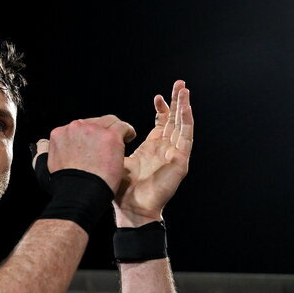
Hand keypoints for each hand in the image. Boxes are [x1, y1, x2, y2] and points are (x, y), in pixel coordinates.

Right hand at [35, 115, 136, 191]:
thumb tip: (41, 145)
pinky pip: (123, 127)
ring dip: (113, 132)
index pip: (78, 127)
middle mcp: (75, 127)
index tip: (92, 147)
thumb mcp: (45, 167)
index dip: (87, 137)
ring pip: (109, 123)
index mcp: (59, 133)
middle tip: (105, 148)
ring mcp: (93, 130)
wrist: (78, 194)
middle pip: (93, 123)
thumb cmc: (64, 187)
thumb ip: (45, 152)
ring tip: (119, 143)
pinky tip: (129, 138)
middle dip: (100, 133)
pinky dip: (127, 132)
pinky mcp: (110, 136)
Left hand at [115, 81, 193, 225]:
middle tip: (179, 84)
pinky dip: (186, 121)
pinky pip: (186, 137)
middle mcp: (166, 150)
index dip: (161, 110)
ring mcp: (175, 154)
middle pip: (174, 121)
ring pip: (183, 125)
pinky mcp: (181, 161)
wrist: (131, 208)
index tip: (157, 97)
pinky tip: (185, 107)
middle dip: (176, 102)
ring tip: (184, 89)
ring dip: (184, 107)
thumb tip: (107, 131)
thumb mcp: (117, 159)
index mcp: (152, 149)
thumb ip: (116, 144)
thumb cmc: (122, 190)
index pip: (161, 125)